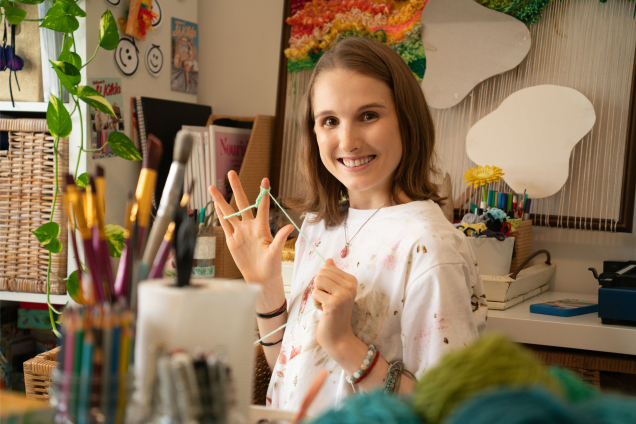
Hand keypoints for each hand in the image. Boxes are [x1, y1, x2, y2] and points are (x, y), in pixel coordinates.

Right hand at [209, 171, 293, 290]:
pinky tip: (215, 204)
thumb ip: (281, 238)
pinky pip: (225, 225)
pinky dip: (219, 215)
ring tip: (212, 187)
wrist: (261, 278)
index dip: (263, 193)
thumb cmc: (272, 265)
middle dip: (236, 188)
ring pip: (228, 212)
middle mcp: (250, 226)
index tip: (265, 179)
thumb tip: (290, 226)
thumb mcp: (276, 252)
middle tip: (231, 173)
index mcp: (262, 227)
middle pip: (241, 203)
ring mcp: (239, 232)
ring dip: (220, 200)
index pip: (262, 206)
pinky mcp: (231, 240)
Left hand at [312, 259, 357, 353]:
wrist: (338, 337)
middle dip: (319, 286)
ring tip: (325, 304)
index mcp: (352, 280)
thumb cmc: (334, 313)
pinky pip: (315, 293)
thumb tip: (329, 260)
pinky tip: (324, 311)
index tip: (331, 294)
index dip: (324, 281)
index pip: (327, 267)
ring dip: (317, 293)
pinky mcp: (334, 303)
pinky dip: (315, 302)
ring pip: (318, 280)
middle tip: (327, 299)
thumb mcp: (335, 291)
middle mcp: (351, 285)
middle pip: (322, 272)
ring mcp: (344, 294)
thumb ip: (333, 275)